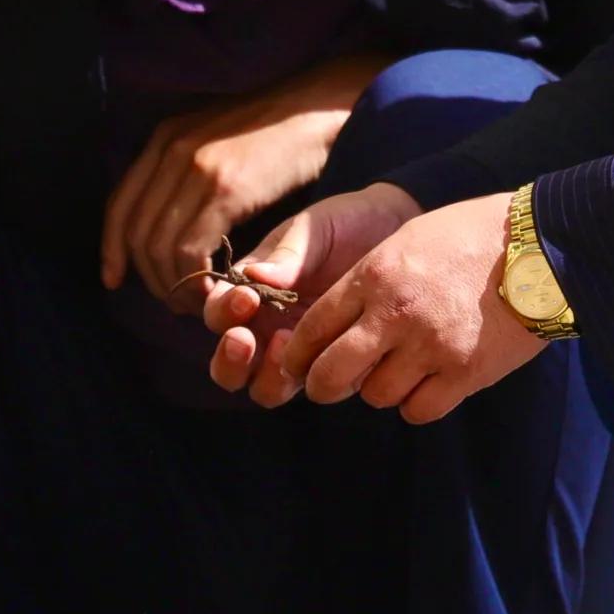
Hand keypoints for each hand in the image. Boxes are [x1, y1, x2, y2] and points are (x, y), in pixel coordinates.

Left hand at [99, 52, 388, 310]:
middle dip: (151, 278)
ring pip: (161, 248)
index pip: (119, 205)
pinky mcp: (225, 189)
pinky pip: (191, 249)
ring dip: (175, 285)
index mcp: (163, 138)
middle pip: (137, 233)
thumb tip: (163, 224)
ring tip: (197, 301)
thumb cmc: (274, 133)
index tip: (114, 280)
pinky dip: (197, 278)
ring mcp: (196, 169)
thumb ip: (184, 171)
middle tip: (175, 300)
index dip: (111, 250)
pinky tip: (215, 288)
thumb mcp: (215, 141)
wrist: (317, 108)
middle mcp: (171, 151)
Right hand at [199, 178, 422, 392]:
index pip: (218, 313)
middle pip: (229, 367)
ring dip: (266, 375)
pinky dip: (313, 378)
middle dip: (230, 358)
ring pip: (264, 389)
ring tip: (285, 343)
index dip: (223, 311)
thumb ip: (286, 254)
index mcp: (251, 292)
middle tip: (246, 338)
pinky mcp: (334, 364)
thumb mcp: (313, 231)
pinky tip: (328, 351)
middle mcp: (266, 329)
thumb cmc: (346, 224)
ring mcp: (299, 352)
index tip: (246, 297)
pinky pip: (314, 387)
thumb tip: (254, 277)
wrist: (396, 230)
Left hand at [225, 188, 542, 422]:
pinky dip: (417, 403)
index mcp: (375, 276)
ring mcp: (431, 347)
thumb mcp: (407, 241)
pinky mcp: (465, 373)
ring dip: (380, 389)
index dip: (297, 355)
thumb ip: (368, 282)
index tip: (296, 364)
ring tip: (396, 371)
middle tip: (329, 387)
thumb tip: (333, 327)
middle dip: (323, 387)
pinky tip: (427, 384)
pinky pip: (419, 410)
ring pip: (377, 396)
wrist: (541, 246)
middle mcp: (396, 314)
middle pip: (332, 375)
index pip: (313, 328)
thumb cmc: (470, 236)